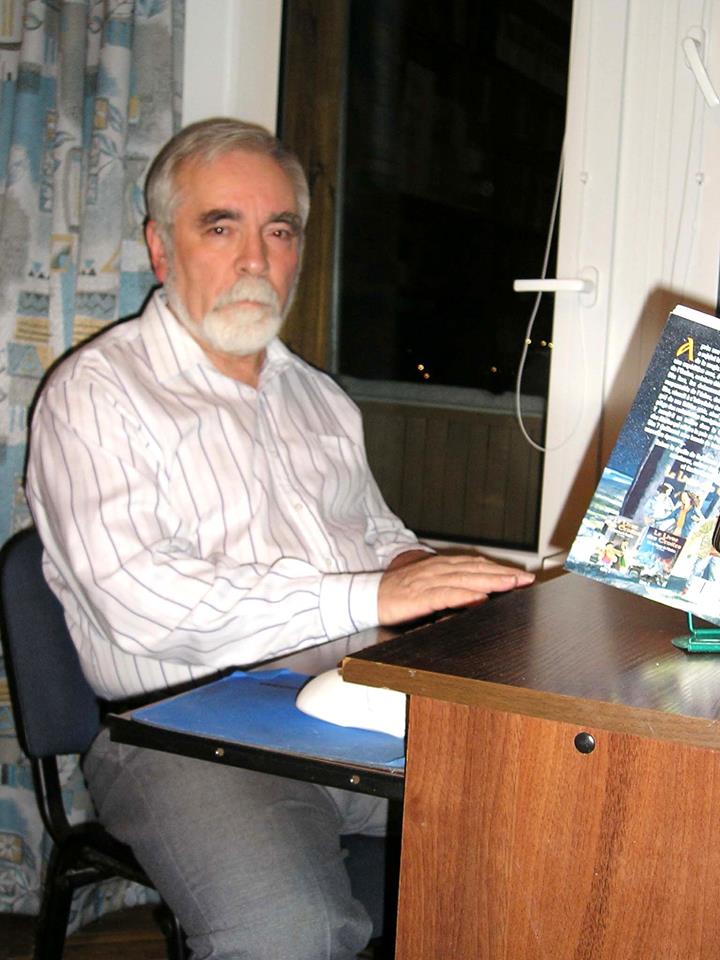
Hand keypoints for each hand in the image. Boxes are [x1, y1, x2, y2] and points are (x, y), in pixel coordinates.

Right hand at [378, 553, 533, 624]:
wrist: (367, 597)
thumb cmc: (396, 594)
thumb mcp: (427, 587)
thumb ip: (450, 589)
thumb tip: (477, 596)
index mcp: (439, 567)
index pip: (475, 565)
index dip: (499, 569)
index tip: (520, 576)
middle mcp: (437, 570)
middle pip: (476, 569)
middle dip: (503, 574)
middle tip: (525, 580)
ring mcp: (428, 582)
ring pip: (465, 579)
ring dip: (490, 581)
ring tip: (511, 584)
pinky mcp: (419, 597)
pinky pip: (446, 595)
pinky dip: (465, 595)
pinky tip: (480, 597)